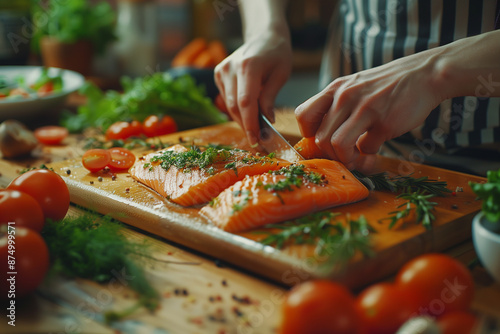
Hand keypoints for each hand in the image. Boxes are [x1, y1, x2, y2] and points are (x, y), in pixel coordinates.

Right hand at [214, 31, 291, 144]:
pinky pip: (227, 99)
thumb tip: (267, 121)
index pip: (245, 102)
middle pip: (235, 106)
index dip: (250, 123)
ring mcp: (222, 71)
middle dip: (246, 126)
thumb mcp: (281, 74)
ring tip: (256, 130)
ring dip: (242, 120)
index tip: (256, 139)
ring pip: (229, 106)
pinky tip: (248, 115)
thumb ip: (271, 97)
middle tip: (258, 141)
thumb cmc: (277, 54)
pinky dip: (237, 111)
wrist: (264, 36)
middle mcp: (231, 68)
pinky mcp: (218, 74)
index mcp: (249, 66)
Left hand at [295, 49, 443, 168]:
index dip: (309, 133)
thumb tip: (324, 140)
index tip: (322, 138)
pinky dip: (370, 153)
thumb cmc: (387, 85)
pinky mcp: (384, 122)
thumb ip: (337, 106)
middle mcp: (346, 97)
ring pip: (338, 145)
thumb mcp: (355, 86)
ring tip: (356, 158)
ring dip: (346, 159)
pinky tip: (378, 144)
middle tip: (344, 156)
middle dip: (331, 155)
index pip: (304, 115)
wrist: (425, 75)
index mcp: (336, 89)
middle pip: (321, 138)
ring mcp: (365, 109)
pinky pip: (367, 148)